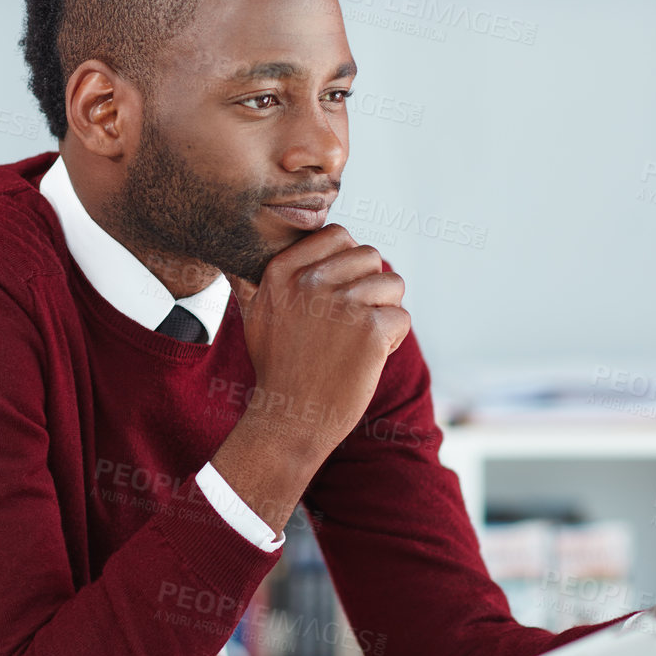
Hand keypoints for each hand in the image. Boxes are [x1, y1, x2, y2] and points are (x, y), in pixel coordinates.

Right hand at [211, 225, 409, 530]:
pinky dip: (394, 340)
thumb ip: (260, 280)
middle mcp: (310, 282)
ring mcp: (342, 305)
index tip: (340, 292)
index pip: (338, 235)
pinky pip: (402, 318)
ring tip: (362, 340)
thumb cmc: (277, 369)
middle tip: (354, 321)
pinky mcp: (369, 331)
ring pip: (393, 284)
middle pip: (370, 256)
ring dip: (386, 312)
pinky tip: (370, 358)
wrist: (290, 420)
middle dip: (372, 286)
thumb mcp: (254, 315)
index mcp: (282, 272)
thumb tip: (253, 252)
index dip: (349, 262)